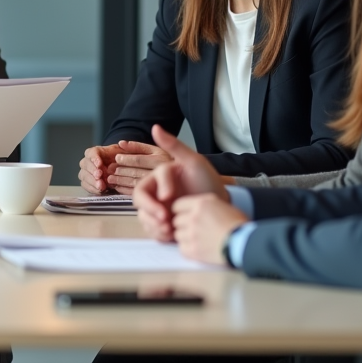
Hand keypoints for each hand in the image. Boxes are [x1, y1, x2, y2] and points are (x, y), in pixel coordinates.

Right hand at [79, 144, 124, 193]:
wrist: (119, 171)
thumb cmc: (121, 160)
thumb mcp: (124, 152)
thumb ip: (125, 147)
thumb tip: (122, 143)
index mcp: (95, 152)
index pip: (91, 153)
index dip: (94, 158)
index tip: (99, 164)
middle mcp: (88, 161)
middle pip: (85, 164)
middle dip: (92, 171)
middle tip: (99, 175)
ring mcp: (86, 172)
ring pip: (84, 176)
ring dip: (92, 181)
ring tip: (101, 186)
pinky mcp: (87, 183)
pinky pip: (86, 186)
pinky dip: (92, 188)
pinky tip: (99, 190)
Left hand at [105, 141, 173, 195]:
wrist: (192, 180)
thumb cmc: (170, 163)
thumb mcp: (156, 150)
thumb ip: (138, 146)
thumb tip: (121, 143)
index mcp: (161, 159)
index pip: (140, 159)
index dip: (127, 159)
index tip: (117, 157)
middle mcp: (160, 173)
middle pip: (136, 172)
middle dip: (121, 171)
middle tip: (109, 170)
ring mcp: (160, 188)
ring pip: (137, 183)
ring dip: (121, 181)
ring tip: (110, 179)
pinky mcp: (158, 199)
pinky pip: (140, 195)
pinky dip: (126, 191)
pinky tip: (118, 188)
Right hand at [133, 124, 227, 241]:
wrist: (222, 204)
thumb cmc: (209, 182)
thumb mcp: (194, 161)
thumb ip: (174, 145)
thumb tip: (155, 127)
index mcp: (159, 178)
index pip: (145, 187)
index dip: (153, 196)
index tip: (168, 202)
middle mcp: (155, 192)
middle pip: (139, 203)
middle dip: (150, 213)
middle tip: (166, 222)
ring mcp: (159, 208)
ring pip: (144, 218)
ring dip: (153, 226)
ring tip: (171, 231)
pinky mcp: (164, 223)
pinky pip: (153, 230)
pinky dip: (159, 234)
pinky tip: (172, 235)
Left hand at [171, 194, 248, 265]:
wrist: (244, 242)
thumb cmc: (237, 224)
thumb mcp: (221, 204)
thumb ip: (204, 205)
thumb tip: (193, 208)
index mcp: (200, 204)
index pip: (177, 206)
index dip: (181, 212)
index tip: (184, 216)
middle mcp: (193, 217)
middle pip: (176, 221)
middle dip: (183, 225)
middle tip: (194, 230)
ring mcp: (192, 234)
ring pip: (178, 235)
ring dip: (185, 237)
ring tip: (198, 239)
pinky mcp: (194, 249)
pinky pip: (182, 248)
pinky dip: (188, 249)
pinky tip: (198, 248)